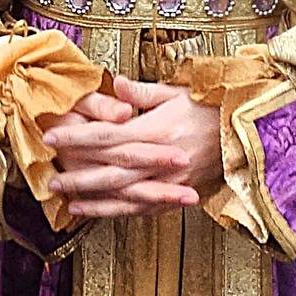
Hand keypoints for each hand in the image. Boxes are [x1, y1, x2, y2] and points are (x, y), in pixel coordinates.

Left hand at [46, 77, 221, 217]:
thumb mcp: (177, 92)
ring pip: (123, 195)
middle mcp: (159, 159)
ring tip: (67, 203)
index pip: (106, 136)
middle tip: (50, 179)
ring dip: (92, 200)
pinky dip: (118, 213)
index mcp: (156, 129)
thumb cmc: (210, 108)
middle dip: (77, 176)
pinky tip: (99, 213)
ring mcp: (168, 181)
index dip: (75, 138)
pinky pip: (142, 208)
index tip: (50, 137)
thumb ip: (142, 91)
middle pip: (108, 171)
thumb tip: (114, 82)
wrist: (245, 134)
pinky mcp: (177, 194)